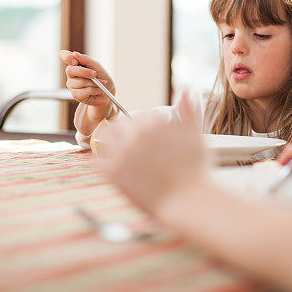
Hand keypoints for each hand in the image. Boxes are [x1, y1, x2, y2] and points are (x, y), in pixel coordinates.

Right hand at [58, 50, 114, 115]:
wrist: (109, 90)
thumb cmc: (102, 76)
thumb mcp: (96, 66)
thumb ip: (86, 60)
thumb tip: (75, 54)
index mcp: (75, 64)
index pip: (63, 55)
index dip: (66, 57)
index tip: (75, 61)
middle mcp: (71, 74)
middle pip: (70, 70)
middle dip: (84, 72)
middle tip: (94, 74)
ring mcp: (72, 85)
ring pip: (80, 82)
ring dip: (94, 82)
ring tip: (102, 83)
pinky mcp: (76, 95)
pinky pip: (85, 91)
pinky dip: (96, 90)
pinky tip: (99, 90)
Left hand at [92, 91, 208, 214]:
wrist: (187, 202)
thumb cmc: (194, 171)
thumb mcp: (195, 136)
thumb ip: (187, 111)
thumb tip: (184, 90)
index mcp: (153, 123)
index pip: (138, 117)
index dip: (142, 127)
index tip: (147, 139)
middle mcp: (135, 135)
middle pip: (119, 125)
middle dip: (125, 134)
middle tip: (134, 149)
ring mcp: (122, 153)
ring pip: (104, 138)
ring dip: (110, 143)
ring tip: (122, 155)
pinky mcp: (113, 173)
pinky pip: (97, 161)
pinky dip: (102, 162)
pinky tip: (113, 169)